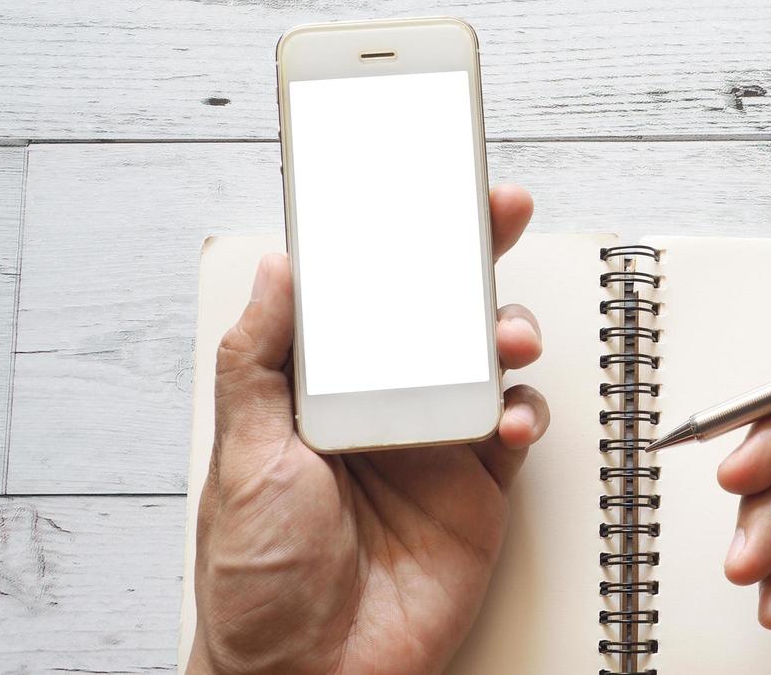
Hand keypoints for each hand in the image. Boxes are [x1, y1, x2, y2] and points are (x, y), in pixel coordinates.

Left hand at [188, 185, 548, 674]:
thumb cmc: (258, 582)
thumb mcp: (243, 456)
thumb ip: (260, 359)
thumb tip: (281, 269)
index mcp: (323, 387)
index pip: (365, 294)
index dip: (394, 238)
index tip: (418, 188)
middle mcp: (386, 403)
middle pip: (438, 309)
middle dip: (471, 253)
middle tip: (496, 210)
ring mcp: (437, 441)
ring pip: (488, 357)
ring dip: (507, 331)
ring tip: (506, 340)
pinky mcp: (480, 486)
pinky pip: (518, 428)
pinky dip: (527, 413)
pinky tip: (511, 421)